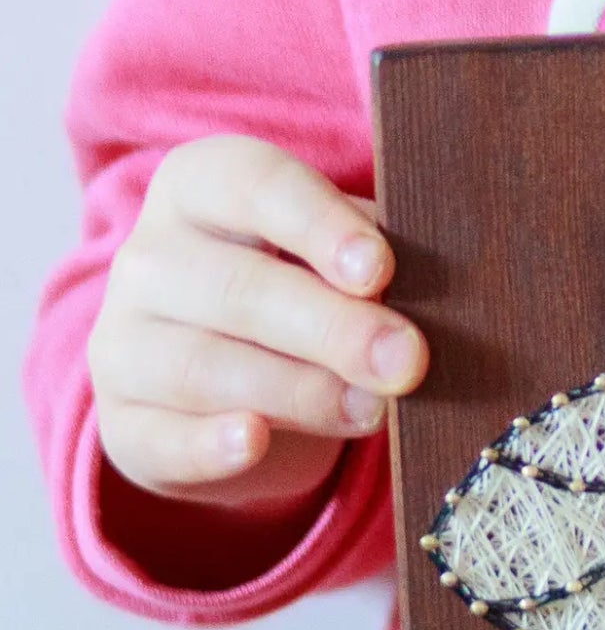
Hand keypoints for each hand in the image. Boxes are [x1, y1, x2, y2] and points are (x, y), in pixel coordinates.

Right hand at [88, 135, 427, 512]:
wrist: (236, 382)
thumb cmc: (312, 292)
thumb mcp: (345, 258)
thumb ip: (383, 260)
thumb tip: (455, 288)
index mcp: (206, 188)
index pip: (253, 185)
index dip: (317, 225)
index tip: (379, 268)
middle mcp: (151, 257)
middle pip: (235, 287)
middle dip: (331, 327)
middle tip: (408, 361)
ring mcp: (124, 342)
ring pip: (202, 365)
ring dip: (298, 391)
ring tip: (373, 410)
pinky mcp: (123, 423)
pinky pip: (161, 437)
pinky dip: (209, 444)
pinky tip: (253, 439)